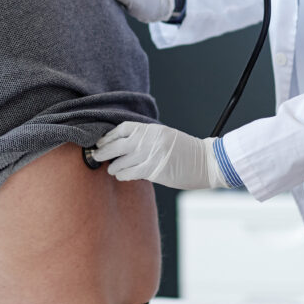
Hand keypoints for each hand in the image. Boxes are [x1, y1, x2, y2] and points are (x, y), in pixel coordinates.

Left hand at [92, 122, 227, 189]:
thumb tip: (125, 144)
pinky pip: (130, 173)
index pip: (123, 128)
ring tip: (111, 169)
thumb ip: (147, 138)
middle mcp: (150, 140)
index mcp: (153, 130)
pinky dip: (123, 175)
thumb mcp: (166, 136)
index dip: (109, 135)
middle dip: (103, 151)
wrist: (207, 162)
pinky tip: (121, 176)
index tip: (102, 141)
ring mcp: (151, 155)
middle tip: (96, 155)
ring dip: (113, 166)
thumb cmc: (187, 151)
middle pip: (117, 144)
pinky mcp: (154, 170)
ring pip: (121, 161)